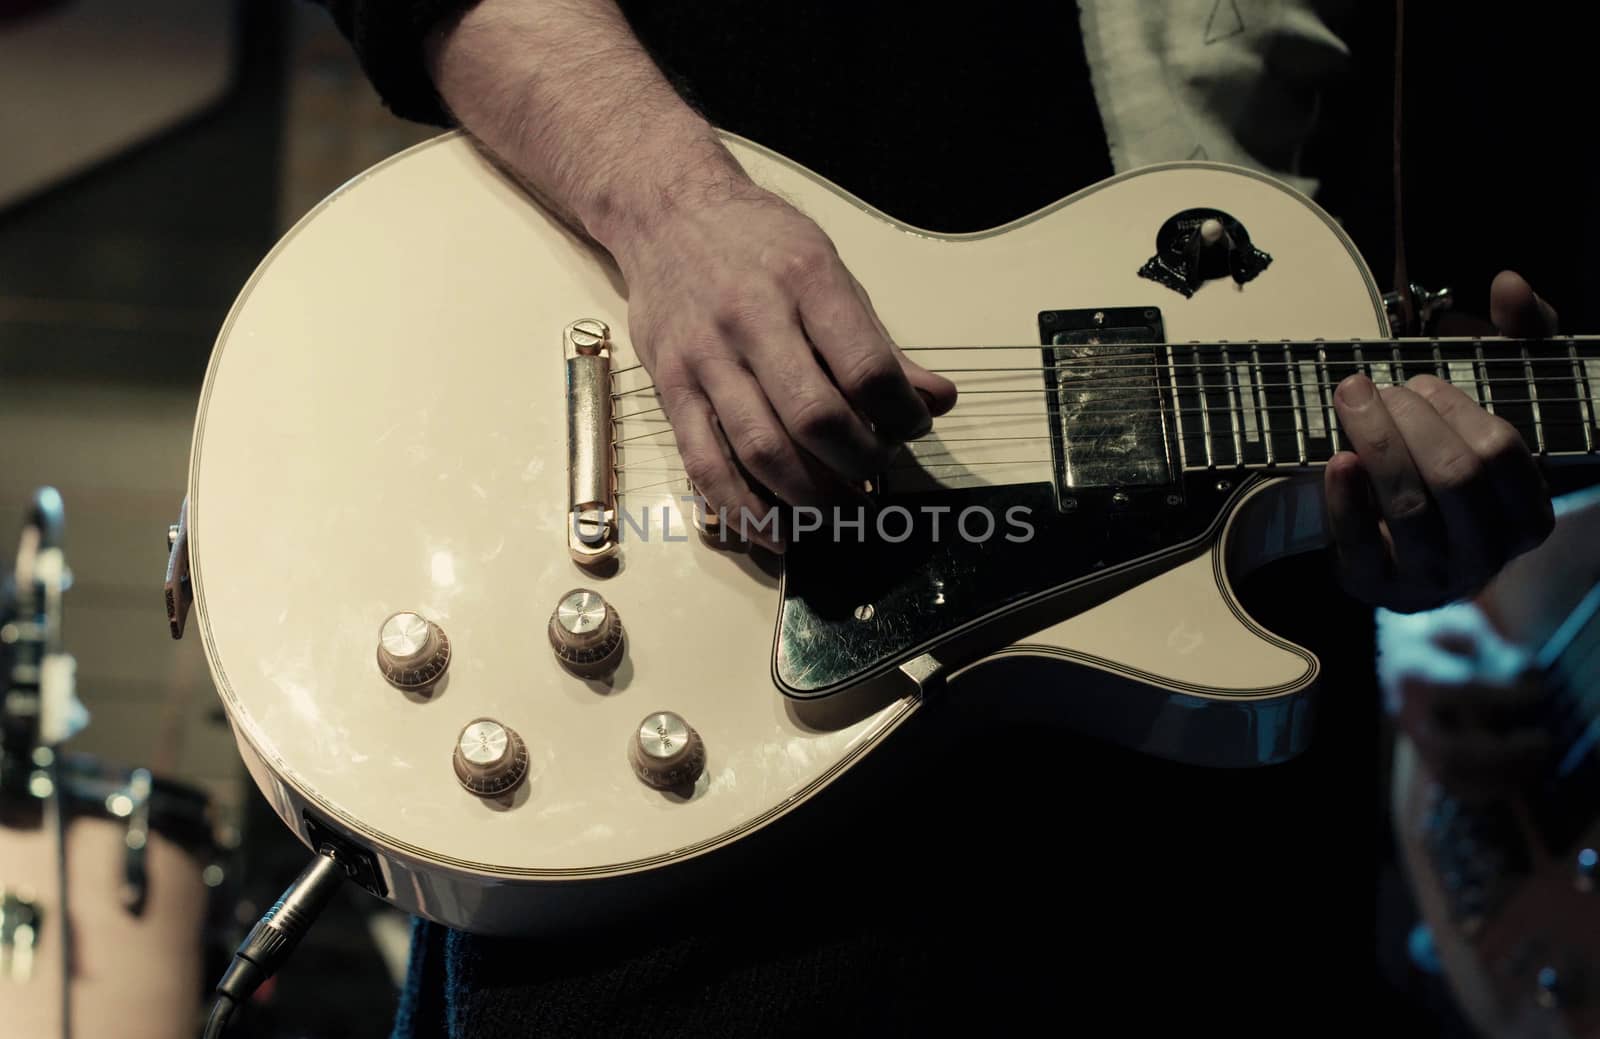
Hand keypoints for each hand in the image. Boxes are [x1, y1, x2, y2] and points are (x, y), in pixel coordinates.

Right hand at [612, 179, 956, 551]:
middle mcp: (752, 319)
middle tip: (874, 474)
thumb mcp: (830, 270)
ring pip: (760, 448)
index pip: (866, 367)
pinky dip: (742, 508)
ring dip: (808, 495)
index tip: (911, 428)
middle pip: (815, 417)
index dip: (901, 415)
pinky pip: (704, 462)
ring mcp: (705, 356)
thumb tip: (937, 400)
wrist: (667, 211)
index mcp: (806, 282)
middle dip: (858, 462)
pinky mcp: (670, 386)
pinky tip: (774, 530)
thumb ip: (879, 343)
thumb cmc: (756, 242)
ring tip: (838, 509)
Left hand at [1325, 270, 1556, 611]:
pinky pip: (1360, 544)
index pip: (1500, 451)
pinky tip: (1335, 457)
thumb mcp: (1493, 400)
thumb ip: (1518, 338)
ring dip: (1376, 443)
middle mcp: (1487, 553)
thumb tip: (1509, 283)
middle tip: (1375, 388)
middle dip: (1409, 421)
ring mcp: (1432, 577)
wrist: (1400, 546)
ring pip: (1408, 507)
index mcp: (1526, 514)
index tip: (1418, 384)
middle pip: (1454, 477)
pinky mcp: (1377, 587)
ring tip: (1351, 399)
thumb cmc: (1453, 460)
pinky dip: (1345, 498)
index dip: (1455, 409)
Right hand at [1378, 603, 1548, 797]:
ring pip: (1451, 775)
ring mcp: (1414, 737)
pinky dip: (1487, 787)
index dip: (1506, 696)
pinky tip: (1517, 775)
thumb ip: (1494, 650)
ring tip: (1535, 758)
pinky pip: (1452, 783)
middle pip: (1451, 750)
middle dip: (1504, 754)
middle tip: (1541, 741)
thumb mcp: (1462, 627)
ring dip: (1500, 775)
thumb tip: (1527, 676)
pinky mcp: (1425, 753)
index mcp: (1414, 672)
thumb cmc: (1436, 635)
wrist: (1398, 651)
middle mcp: (1409, 712)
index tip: (1537, 692)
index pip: (1462, 690)